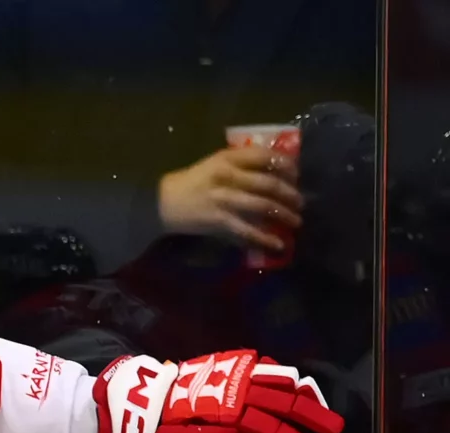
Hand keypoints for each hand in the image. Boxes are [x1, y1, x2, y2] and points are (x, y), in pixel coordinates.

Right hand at [158, 143, 301, 253]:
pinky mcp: (219, 221)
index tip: (296, 174)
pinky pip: (247, 230)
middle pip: (269, 183)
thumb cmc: (192, 182)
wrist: (163, 203)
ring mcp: (224, 200)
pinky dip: (264, 238)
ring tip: (295, 221)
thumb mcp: (215, 163)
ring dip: (284, 215)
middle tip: (300, 201)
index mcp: (228, 159)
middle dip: (290, 193)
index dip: (286, 164)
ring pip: (263, 206)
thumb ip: (241, 163)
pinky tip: (277, 244)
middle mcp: (228, 177)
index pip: (265, 157)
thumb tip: (274, 170)